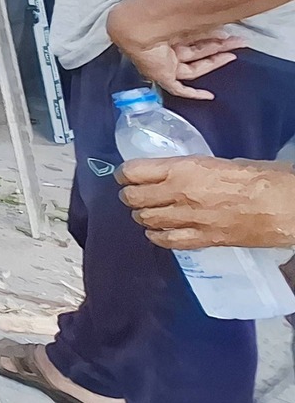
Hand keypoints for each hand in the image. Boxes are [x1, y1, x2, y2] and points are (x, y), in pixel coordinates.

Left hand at [107, 0, 243, 100]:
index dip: (211, 36)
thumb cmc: (155, 14)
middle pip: (197, 51)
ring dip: (215, 61)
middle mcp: (164, 48)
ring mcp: (163, 63)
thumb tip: (223, 8)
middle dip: (219, 47)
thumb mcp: (184, 15)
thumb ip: (201, 16)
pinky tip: (208, 96)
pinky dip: (194, 94)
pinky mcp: (162, 76)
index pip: (193, 37)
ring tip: (233, 53)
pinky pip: (178, 89)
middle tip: (237, 42)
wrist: (137, 26)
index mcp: (165, 32)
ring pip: (195, 66)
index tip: (225, 33)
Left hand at [118, 156, 294, 249]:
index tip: (124, 175)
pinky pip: (167, 241)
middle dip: (129, 195)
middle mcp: (179, 194)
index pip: (134, 172)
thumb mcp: (220, 162)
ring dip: (141, 215)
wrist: (285, 206)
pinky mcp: (202, 240)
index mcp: (183, 169)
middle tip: (132, 194)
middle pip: (133, 197)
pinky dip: (157, 236)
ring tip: (145, 212)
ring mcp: (189, 219)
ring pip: (146, 220)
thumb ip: (192, 168)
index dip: (124, 174)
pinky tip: (158, 232)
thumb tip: (177, 172)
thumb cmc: (260, 177)